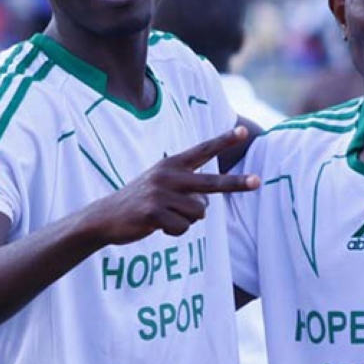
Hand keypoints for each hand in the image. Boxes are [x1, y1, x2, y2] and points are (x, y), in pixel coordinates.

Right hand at [85, 126, 259, 244]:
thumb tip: (207, 206)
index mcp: (171, 164)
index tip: (243, 132)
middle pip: (211, 182)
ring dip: (188, 221)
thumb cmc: (140, 200)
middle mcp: (168, 175)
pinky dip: (175, 231)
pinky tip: (158, 226)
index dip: (224, 141)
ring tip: (167, 217)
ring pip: (199, 213)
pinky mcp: (154, 213)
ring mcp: (160, 194)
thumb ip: (185, 186)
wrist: (106, 217)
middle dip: (236, 183)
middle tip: (258, 181)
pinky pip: (182, 227)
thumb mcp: (161, 184)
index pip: (202, 150)